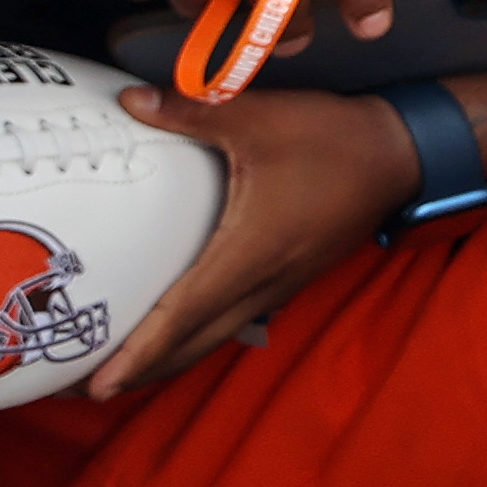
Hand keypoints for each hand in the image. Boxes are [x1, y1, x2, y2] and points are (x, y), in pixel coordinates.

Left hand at [81, 81, 414, 400]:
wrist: (401, 154)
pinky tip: (173, 330)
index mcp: (250, 255)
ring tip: (117, 368)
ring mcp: (278, 285)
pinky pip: (232, 320)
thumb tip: (129, 100)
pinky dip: (195, 335)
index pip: (182, 316)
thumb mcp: (260, 117)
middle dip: (139, 370)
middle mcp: (263, 283)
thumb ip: (191, 111)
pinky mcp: (286, 278)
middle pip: (192, 344)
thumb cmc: (332, 140)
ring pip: (213, 336)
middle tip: (84, 386)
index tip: (99, 385)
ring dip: (166, 358)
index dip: (138, 353)